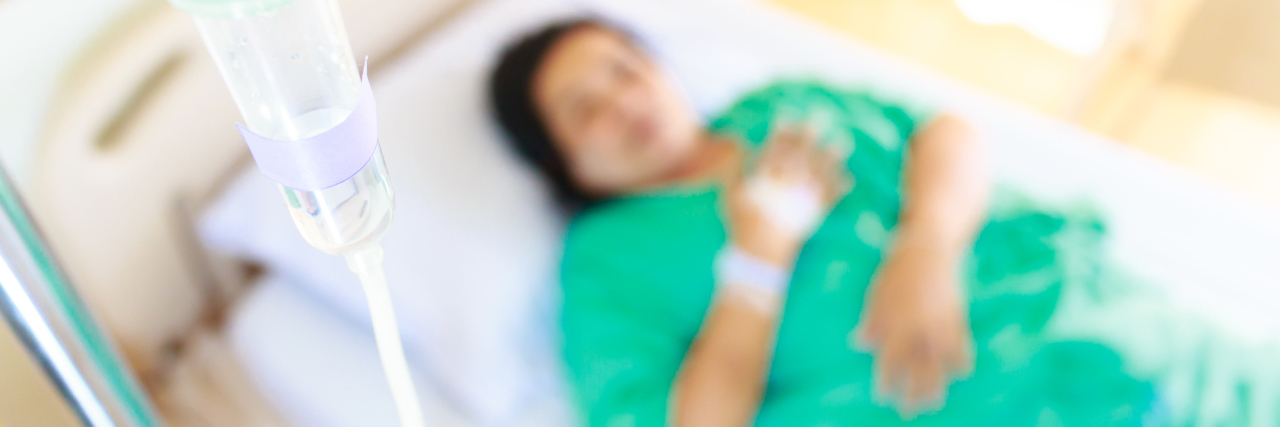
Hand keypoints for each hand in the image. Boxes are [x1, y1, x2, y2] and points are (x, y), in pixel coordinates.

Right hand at [726, 128, 851, 264]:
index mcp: (764, 182)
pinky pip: (827, 200)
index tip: (786, 117)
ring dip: (831, 159)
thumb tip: (741, 144)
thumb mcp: (730, 195)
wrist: (758, 254)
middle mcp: (784, 189)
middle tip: (818, 118)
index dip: (780, 134)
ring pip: (818, 175)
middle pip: (799, 158)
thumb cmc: (740, 223)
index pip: (773, 152)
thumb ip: (735, 169)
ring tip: (843, 142)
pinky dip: (838, 189)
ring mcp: (800, 202)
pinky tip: (848, 178)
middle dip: (808, 137)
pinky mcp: (811, 216)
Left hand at [854, 236, 972, 417]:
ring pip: (939, 362)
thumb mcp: (876, 295)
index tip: (883, 398)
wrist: (927, 249)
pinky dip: (961, 359)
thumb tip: (859, 345)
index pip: (889, 360)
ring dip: (937, 385)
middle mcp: (917, 327)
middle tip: (910, 413)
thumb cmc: (895, 273)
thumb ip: (871, 322)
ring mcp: (939, 323)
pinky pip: (961, 343)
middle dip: (913, 394)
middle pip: (916, 368)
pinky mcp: (956, 315)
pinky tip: (961, 374)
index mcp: (894, 323)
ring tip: (934, 404)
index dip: (886, 381)